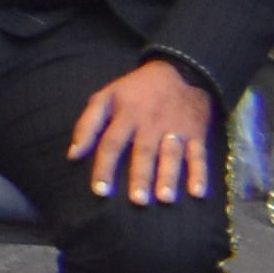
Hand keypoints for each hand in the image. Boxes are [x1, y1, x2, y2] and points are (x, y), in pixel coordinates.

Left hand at [70, 57, 219, 206]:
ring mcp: (175, 129)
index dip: (104, 167)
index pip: (111, 143)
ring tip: (166, 198)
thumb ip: (87, 124)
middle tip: (138, 201)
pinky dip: (200, 173)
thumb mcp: (106, 96)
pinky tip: (198, 192)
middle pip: (144, 152)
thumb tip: (72, 155)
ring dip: (169, 176)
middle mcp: (150, 124)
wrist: (179, 71)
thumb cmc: (135, 90)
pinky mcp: (196, 133)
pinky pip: (199, 155)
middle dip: (141, 177)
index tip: (100, 191)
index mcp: (125, 115)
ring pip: (171, 155)